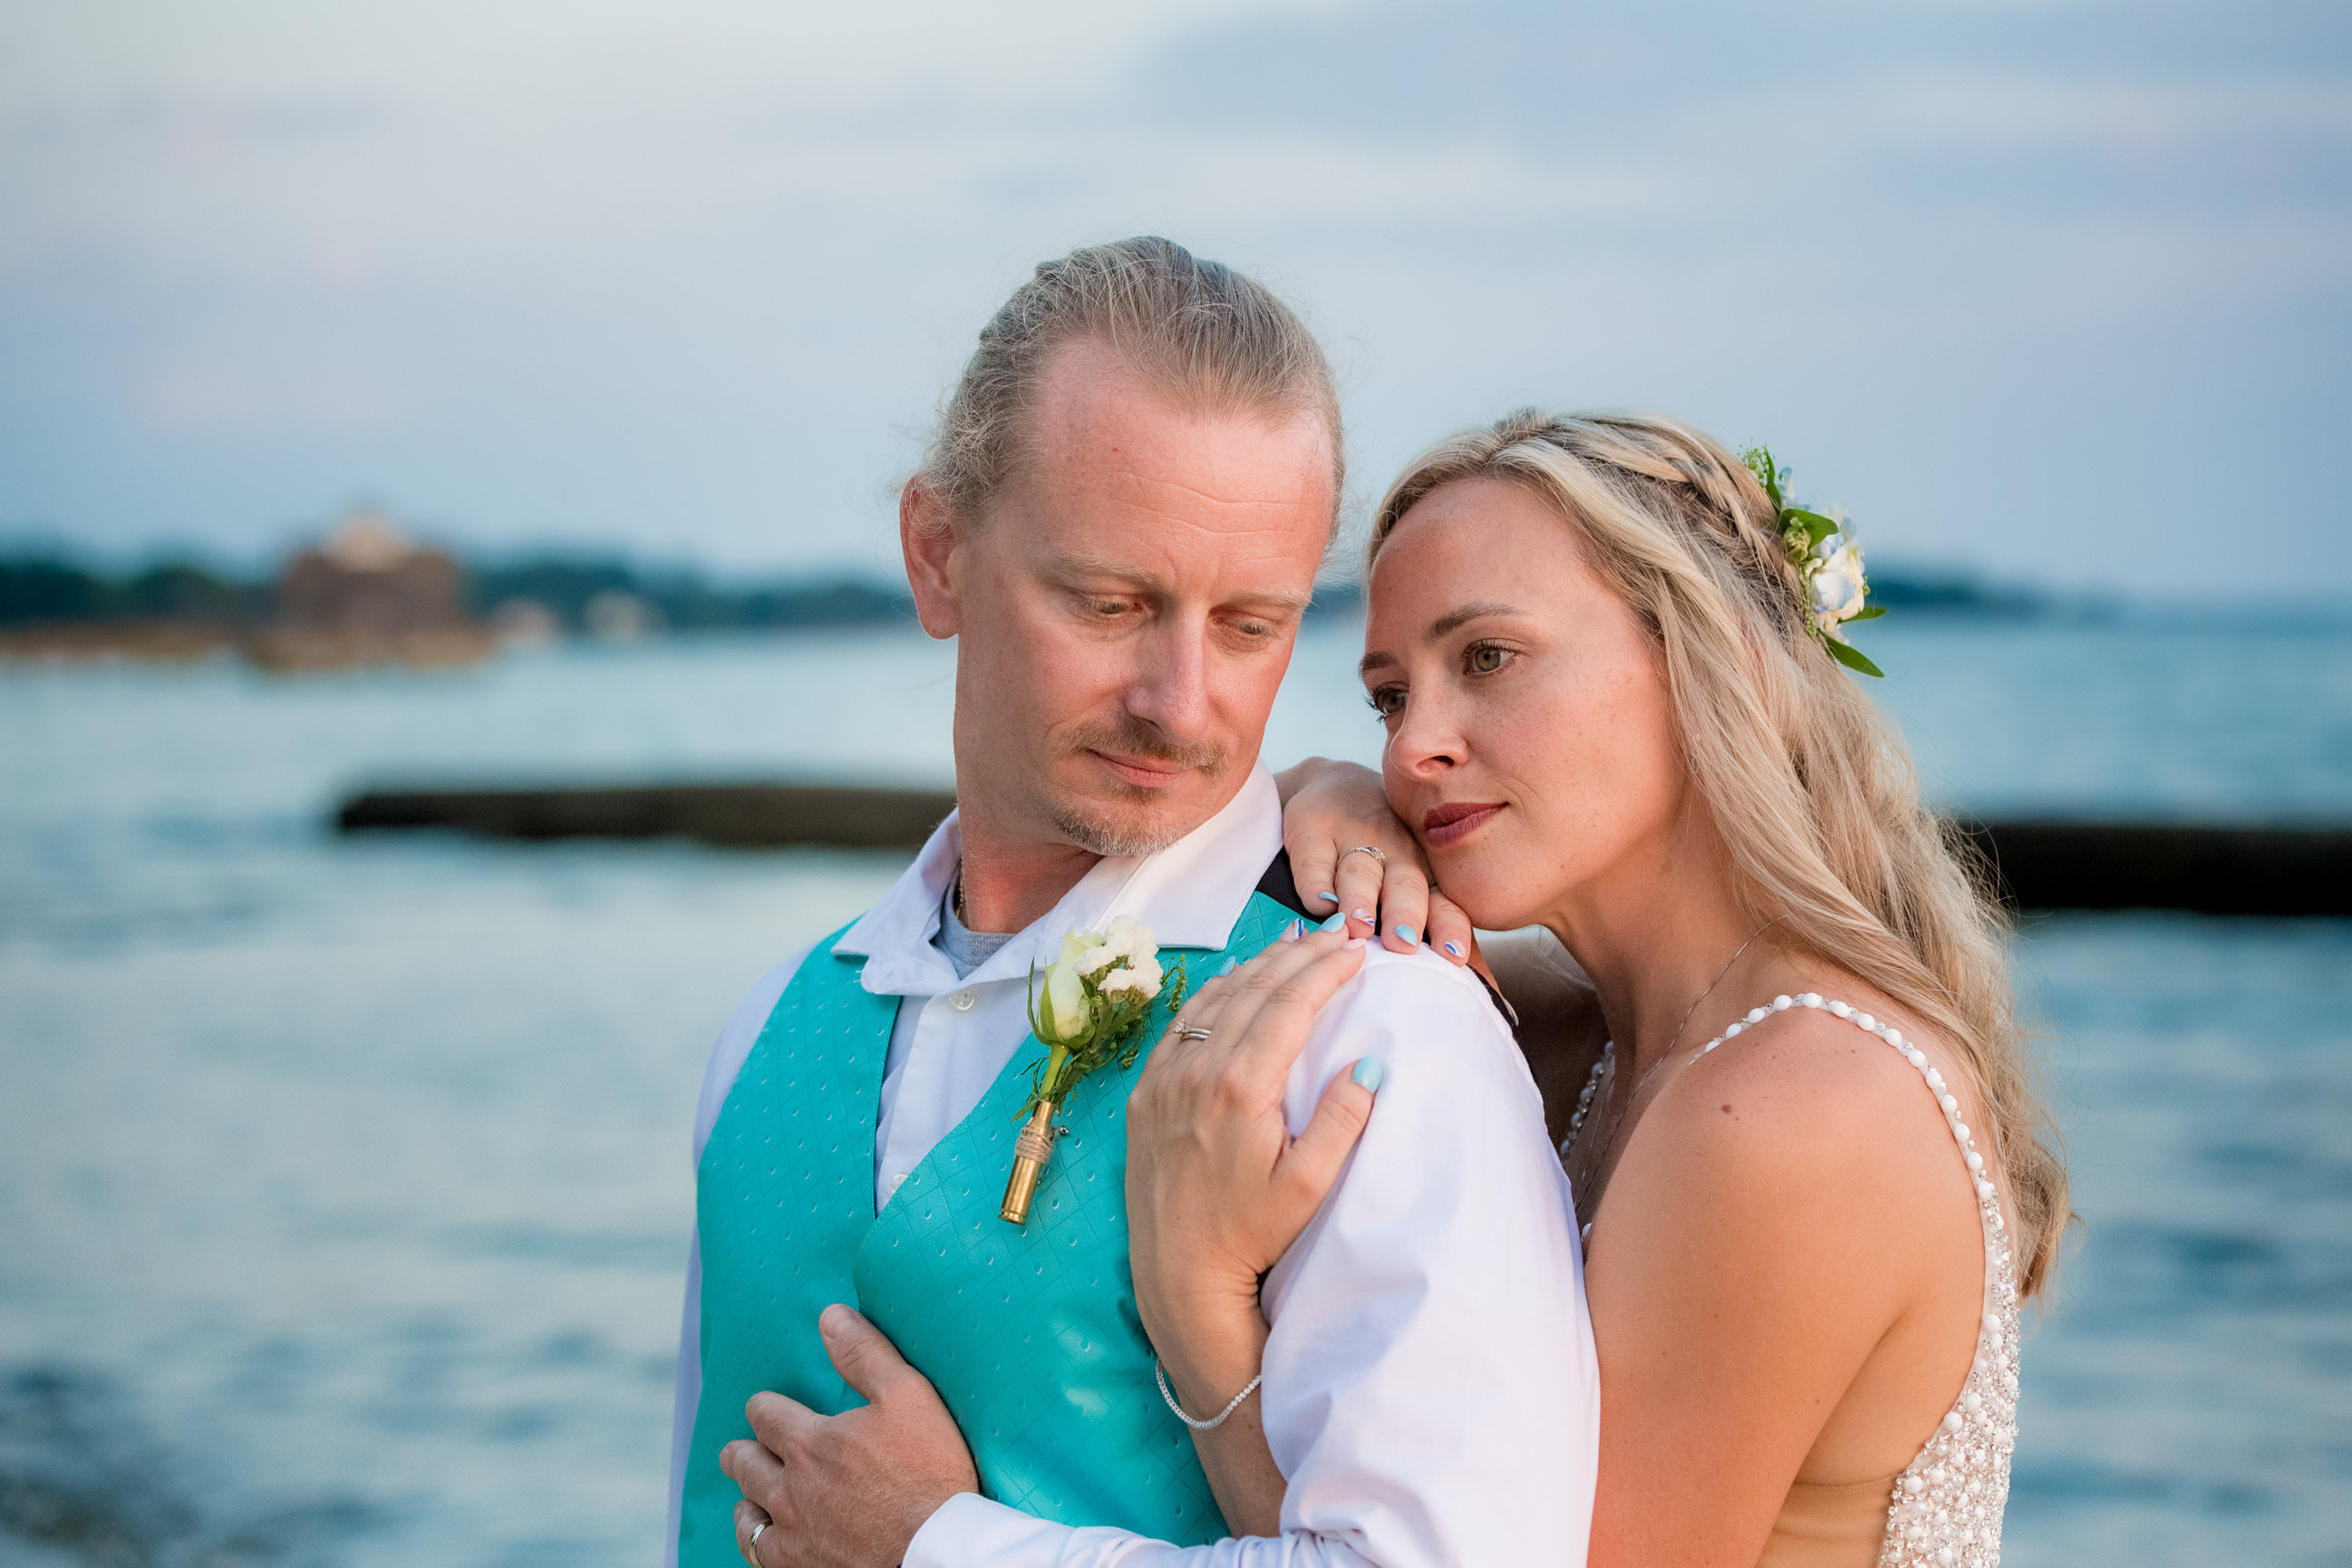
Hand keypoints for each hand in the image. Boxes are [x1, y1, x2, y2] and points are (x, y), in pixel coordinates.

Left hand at [721, 1304, 978, 1567]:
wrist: (935, 1549)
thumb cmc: (929, 1471)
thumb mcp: (908, 1396)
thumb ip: (864, 1354)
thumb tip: (830, 1317)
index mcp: (811, 1441)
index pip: (766, 1414)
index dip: (765, 1407)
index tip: (765, 1407)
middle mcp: (790, 1487)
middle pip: (747, 1461)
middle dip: (745, 1448)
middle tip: (740, 1447)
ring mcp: (792, 1532)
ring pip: (746, 1507)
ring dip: (746, 1491)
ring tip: (747, 1487)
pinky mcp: (798, 1566)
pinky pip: (756, 1548)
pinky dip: (752, 1534)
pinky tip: (759, 1530)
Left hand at [1125, 929, 1376, 1407]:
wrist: (1179, 1272)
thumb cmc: (1250, 1234)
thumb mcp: (1309, 1187)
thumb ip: (1342, 1122)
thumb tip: (1371, 1062)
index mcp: (1241, 1088)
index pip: (1290, 1005)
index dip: (1326, 970)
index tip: (1356, 948)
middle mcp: (1196, 1071)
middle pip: (1254, 989)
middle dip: (1299, 956)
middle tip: (1336, 934)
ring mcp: (1164, 1078)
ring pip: (1215, 998)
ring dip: (1258, 966)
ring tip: (1295, 944)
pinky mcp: (1146, 1091)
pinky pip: (1182, 1023)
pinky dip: (1215, 993)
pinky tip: (1236, 980)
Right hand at [1274, 757, 1476, 963]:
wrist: (1335, 784)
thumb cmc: (1384, 849)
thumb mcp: (1414, 877)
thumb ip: (1435, 924)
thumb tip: (1476, 979)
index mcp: (1423, 871)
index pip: (1442, 901)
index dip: (1448, 926)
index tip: (1454, 954)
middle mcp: (1394, 852)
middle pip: (1404, 884)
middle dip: (1406, 914)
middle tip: (1403, 942)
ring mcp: (1352, 837)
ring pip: (1359, 872)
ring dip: (1360, 899)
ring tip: (1358, 926)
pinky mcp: (1312, 829)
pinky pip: (1314, 859)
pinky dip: (1315, 883)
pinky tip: (1318, 905)